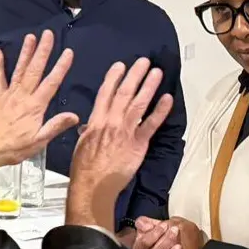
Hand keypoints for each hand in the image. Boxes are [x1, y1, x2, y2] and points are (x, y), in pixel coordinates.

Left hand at [0, 32, 78, 174]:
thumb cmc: (14, 148)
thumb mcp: (39, 141)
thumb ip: (56, 126)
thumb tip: (75, 116)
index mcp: (35, 107)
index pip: (51, 83)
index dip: (60, 67)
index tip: (68, 53)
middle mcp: (22, 97)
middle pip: (35, 70)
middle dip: (42, 51)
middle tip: (48, 35)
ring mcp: (10, 95)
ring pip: (19, 70)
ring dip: (25, 53)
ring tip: (30, 37)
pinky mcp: (0, 98)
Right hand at [65, 59, 174, 229]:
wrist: (93, 186)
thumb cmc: (84, 169)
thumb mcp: (81, 145)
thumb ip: (88, 132)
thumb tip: (88, 126)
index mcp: (96, 121)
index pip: (105, 93)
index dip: (114, 78)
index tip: (120, 66)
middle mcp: (111, 122)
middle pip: (124, 93)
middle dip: (134, 75)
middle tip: (144, 62)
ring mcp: (126, 131)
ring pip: (139, 103)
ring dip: (148, 86)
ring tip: (156, 72)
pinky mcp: (138, 144)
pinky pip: (151, 124)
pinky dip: (160, 111)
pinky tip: (167, 99)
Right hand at [133, 217, 205, 248]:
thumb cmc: (190, 241)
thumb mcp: (179, 224)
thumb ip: (160, 222)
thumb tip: (143, 222)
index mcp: (150, 241)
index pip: (142, 240)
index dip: (152, 233)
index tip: (163, 226)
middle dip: (163, 241)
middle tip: (175, 233)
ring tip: (179, 248)